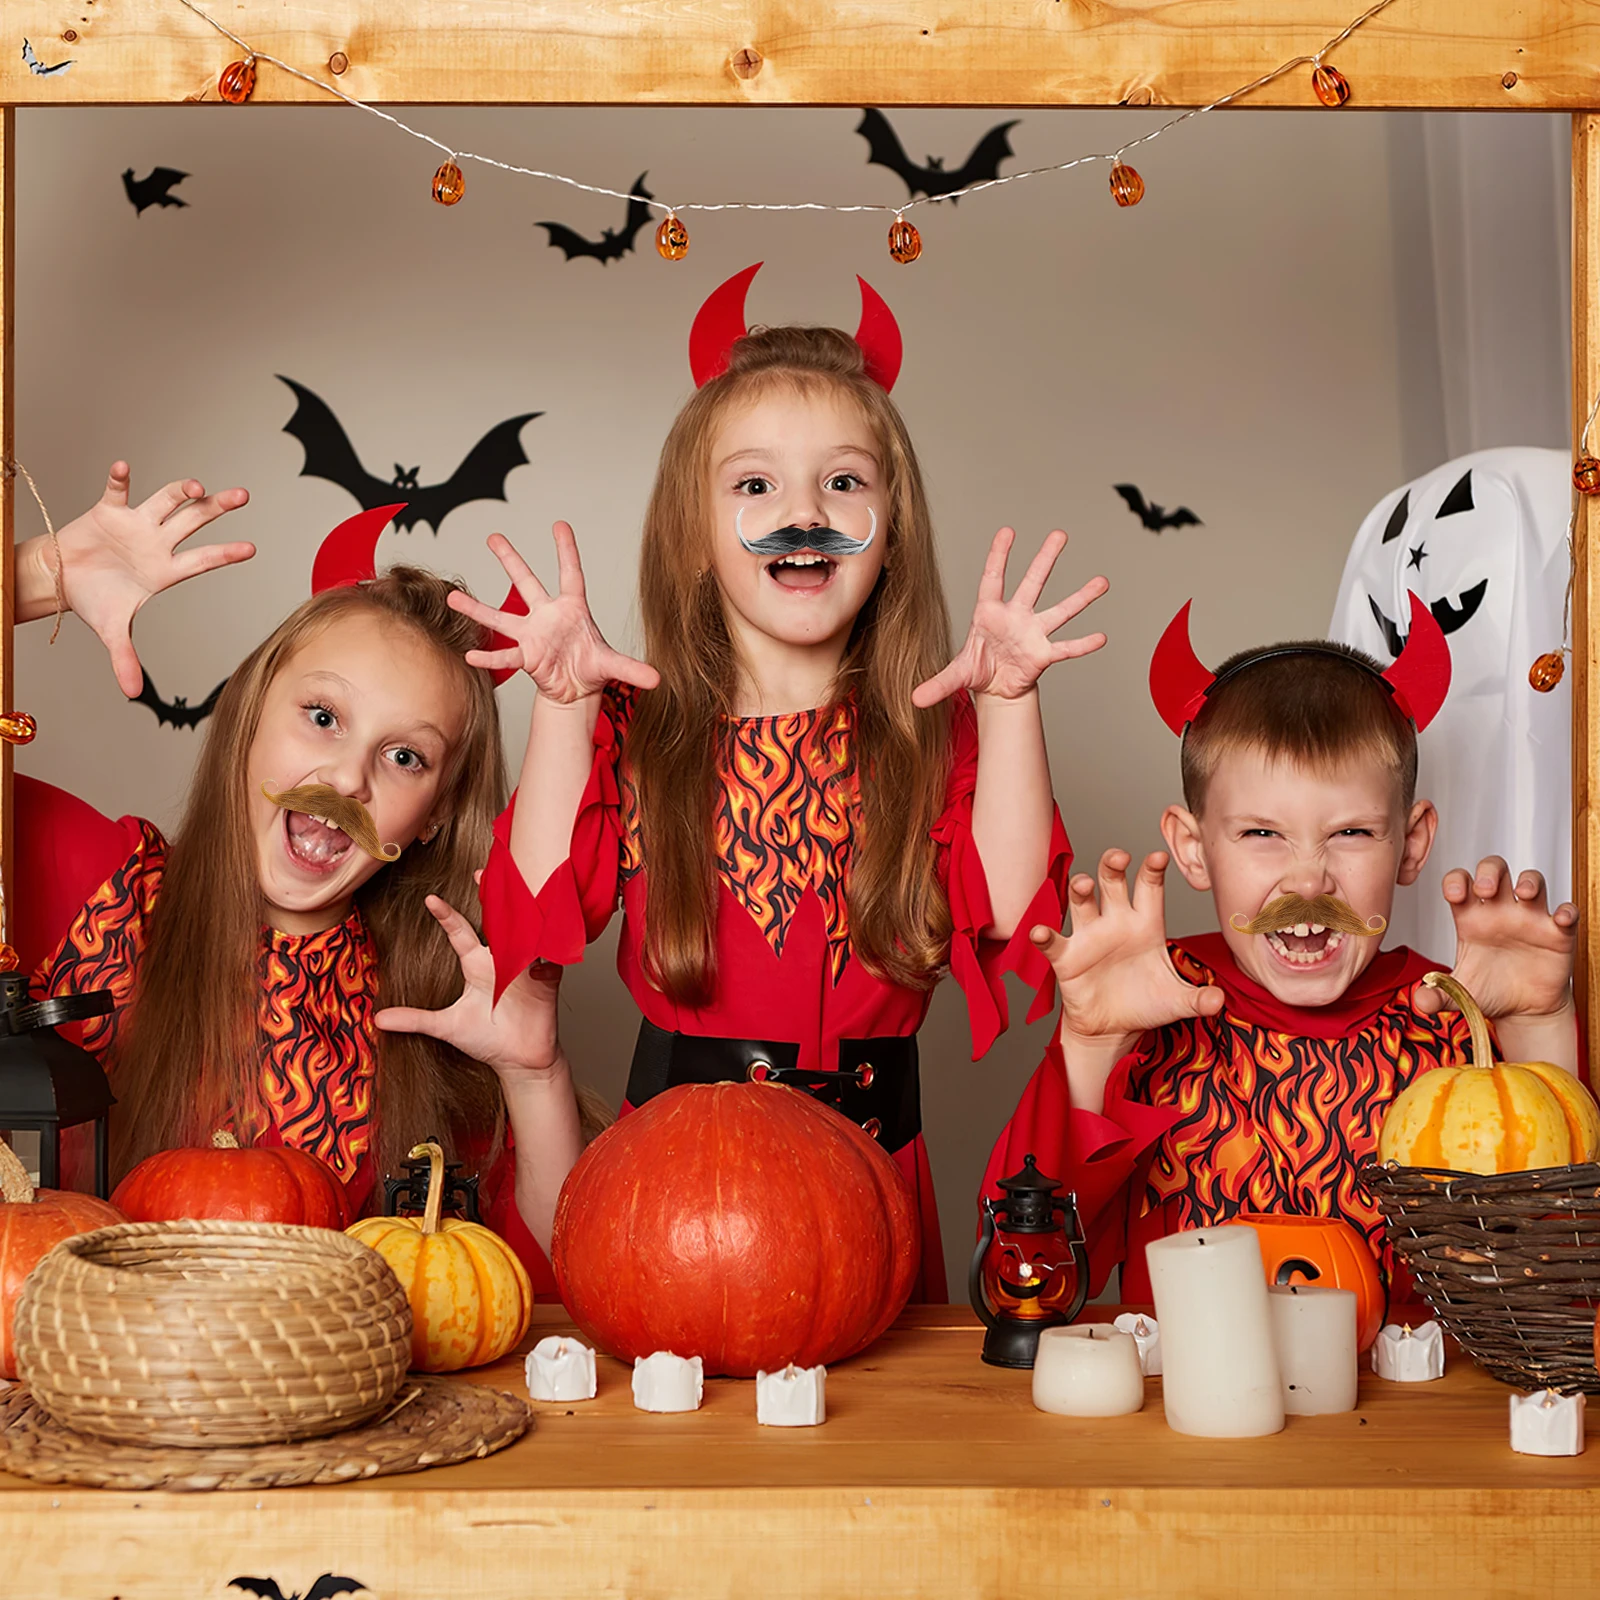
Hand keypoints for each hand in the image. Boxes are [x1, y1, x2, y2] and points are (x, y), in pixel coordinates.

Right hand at [51, 462, 252, 696]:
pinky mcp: (108, 511)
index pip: (201, 561)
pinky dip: (118, 479)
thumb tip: (131, 694)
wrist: (60, 580)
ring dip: (179, 491)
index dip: (224, 554)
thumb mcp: (112, 632)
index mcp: (164, 570)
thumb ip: (125, 659)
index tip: (251, 549)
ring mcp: (135, 524)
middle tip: (243, 496)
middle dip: (216, 509)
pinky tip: (123, 467)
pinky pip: (116, 491)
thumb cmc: (93, 600)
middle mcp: (156, 543)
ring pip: (165, 502)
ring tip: (196, 486)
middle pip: (193, 522)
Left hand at [374, 894, 565, 1083]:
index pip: (459, 932)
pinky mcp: (546, 981)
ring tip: (515, 898)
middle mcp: (501, 959)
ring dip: (520, 916)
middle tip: (481, 872)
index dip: (445, 915)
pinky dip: (547, 955)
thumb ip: (415, 1020)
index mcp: (477, 965)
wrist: (520, 1060)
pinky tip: (541, 953)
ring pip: (524, 932)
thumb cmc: (487, 1039)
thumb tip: (379, 1019)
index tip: (429, 900)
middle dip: (490, 895)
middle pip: (495, 919)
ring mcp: (525, 967)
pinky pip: (550, 961)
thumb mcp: (447, 1027)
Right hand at [447, 523, 657, 702]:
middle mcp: (547, 616)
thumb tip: (658, 678)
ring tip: (452, 598)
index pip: (571, 573)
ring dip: (477, 609)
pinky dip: (489, 656)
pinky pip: (504, 655)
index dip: (566, 550)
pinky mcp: (524, 656)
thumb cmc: (591, 667)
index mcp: (572, 609)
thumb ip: (633, 668)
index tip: (560, 524)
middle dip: (511, 560)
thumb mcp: (613, 666)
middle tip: (493, 536)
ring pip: (501, 617)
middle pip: (527, 582)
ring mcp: (532, 634)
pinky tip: (471, 653)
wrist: (575, 690)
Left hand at [912, 527, 1106, 707]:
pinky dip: (1082, 644)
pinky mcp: (1044, 654)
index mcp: (989, 613)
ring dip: (1080, 598)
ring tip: (1102, 582)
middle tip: (1060, 534)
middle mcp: (1016, 616)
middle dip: (1045, 559)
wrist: (996, 689)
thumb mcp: (956, 674)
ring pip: (1059, 611)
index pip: (993, 578)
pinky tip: (1101, 637)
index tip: (1007, 531)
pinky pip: (1066, 648)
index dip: (999, 556)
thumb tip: (914, 699)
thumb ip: (938, 683)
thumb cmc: (978, 669)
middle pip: (1032, 583)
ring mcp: (1033, 633)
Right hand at [1037, 849, 1223, 1047]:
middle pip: (1112, 882)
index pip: (1150, 887)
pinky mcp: (1067, 958)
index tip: (1158, 857)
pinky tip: (1040, 932)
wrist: (1113, 1029)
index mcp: (1146, 924)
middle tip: (1119, 857)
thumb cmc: (1145, 1004)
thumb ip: (1198, 999)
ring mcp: (1089, 937)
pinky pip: (1053, 942)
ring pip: (1082, 902)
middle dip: (1113, 865)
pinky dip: (1044, 936)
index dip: (1153, 870)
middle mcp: (1116, 922)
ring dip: (1080, 890)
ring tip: (1084, 885)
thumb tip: (1218, 1000)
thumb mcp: (1176, 1001)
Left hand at [1413, 858, 1576, 1022]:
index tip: (1455, 895)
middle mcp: (1500, 912)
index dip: (1456, 881)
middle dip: (1490, 872)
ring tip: (1522, 893)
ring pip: (1532, 881)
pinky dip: (1568, 912)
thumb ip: (1438, 995)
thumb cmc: (1491, 991)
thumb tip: (1422, 1000)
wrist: (1523, 1010)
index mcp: (1471, 919)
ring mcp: (1530, 920)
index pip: (1460, 883)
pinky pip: (1568, 913)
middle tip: (1486, 890)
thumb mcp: (1460, 993)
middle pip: (1495, 870)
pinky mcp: (1557, 934)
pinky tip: (1560, 920)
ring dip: (1529, 881)